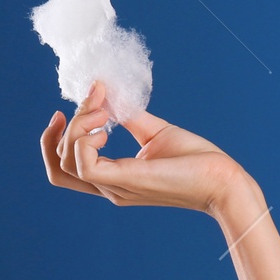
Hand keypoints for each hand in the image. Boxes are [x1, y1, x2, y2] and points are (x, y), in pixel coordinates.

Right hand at [40, 79, 244, 217]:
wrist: (223, 180)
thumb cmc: (197, 160)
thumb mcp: (157, 131)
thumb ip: (130, 116)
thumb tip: (108, 92)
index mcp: (114, 177)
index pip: (65, 167)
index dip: (56, 138)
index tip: (70, 108)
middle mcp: (109, 186)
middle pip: (57, 168)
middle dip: (57, 133)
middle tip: (89, 105)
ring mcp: (115, 186)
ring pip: (66, 163)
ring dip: (76, 129)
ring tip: (103, 114)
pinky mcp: (126, 180)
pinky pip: (84, 166)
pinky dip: (85, 140)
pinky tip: (107, 127)